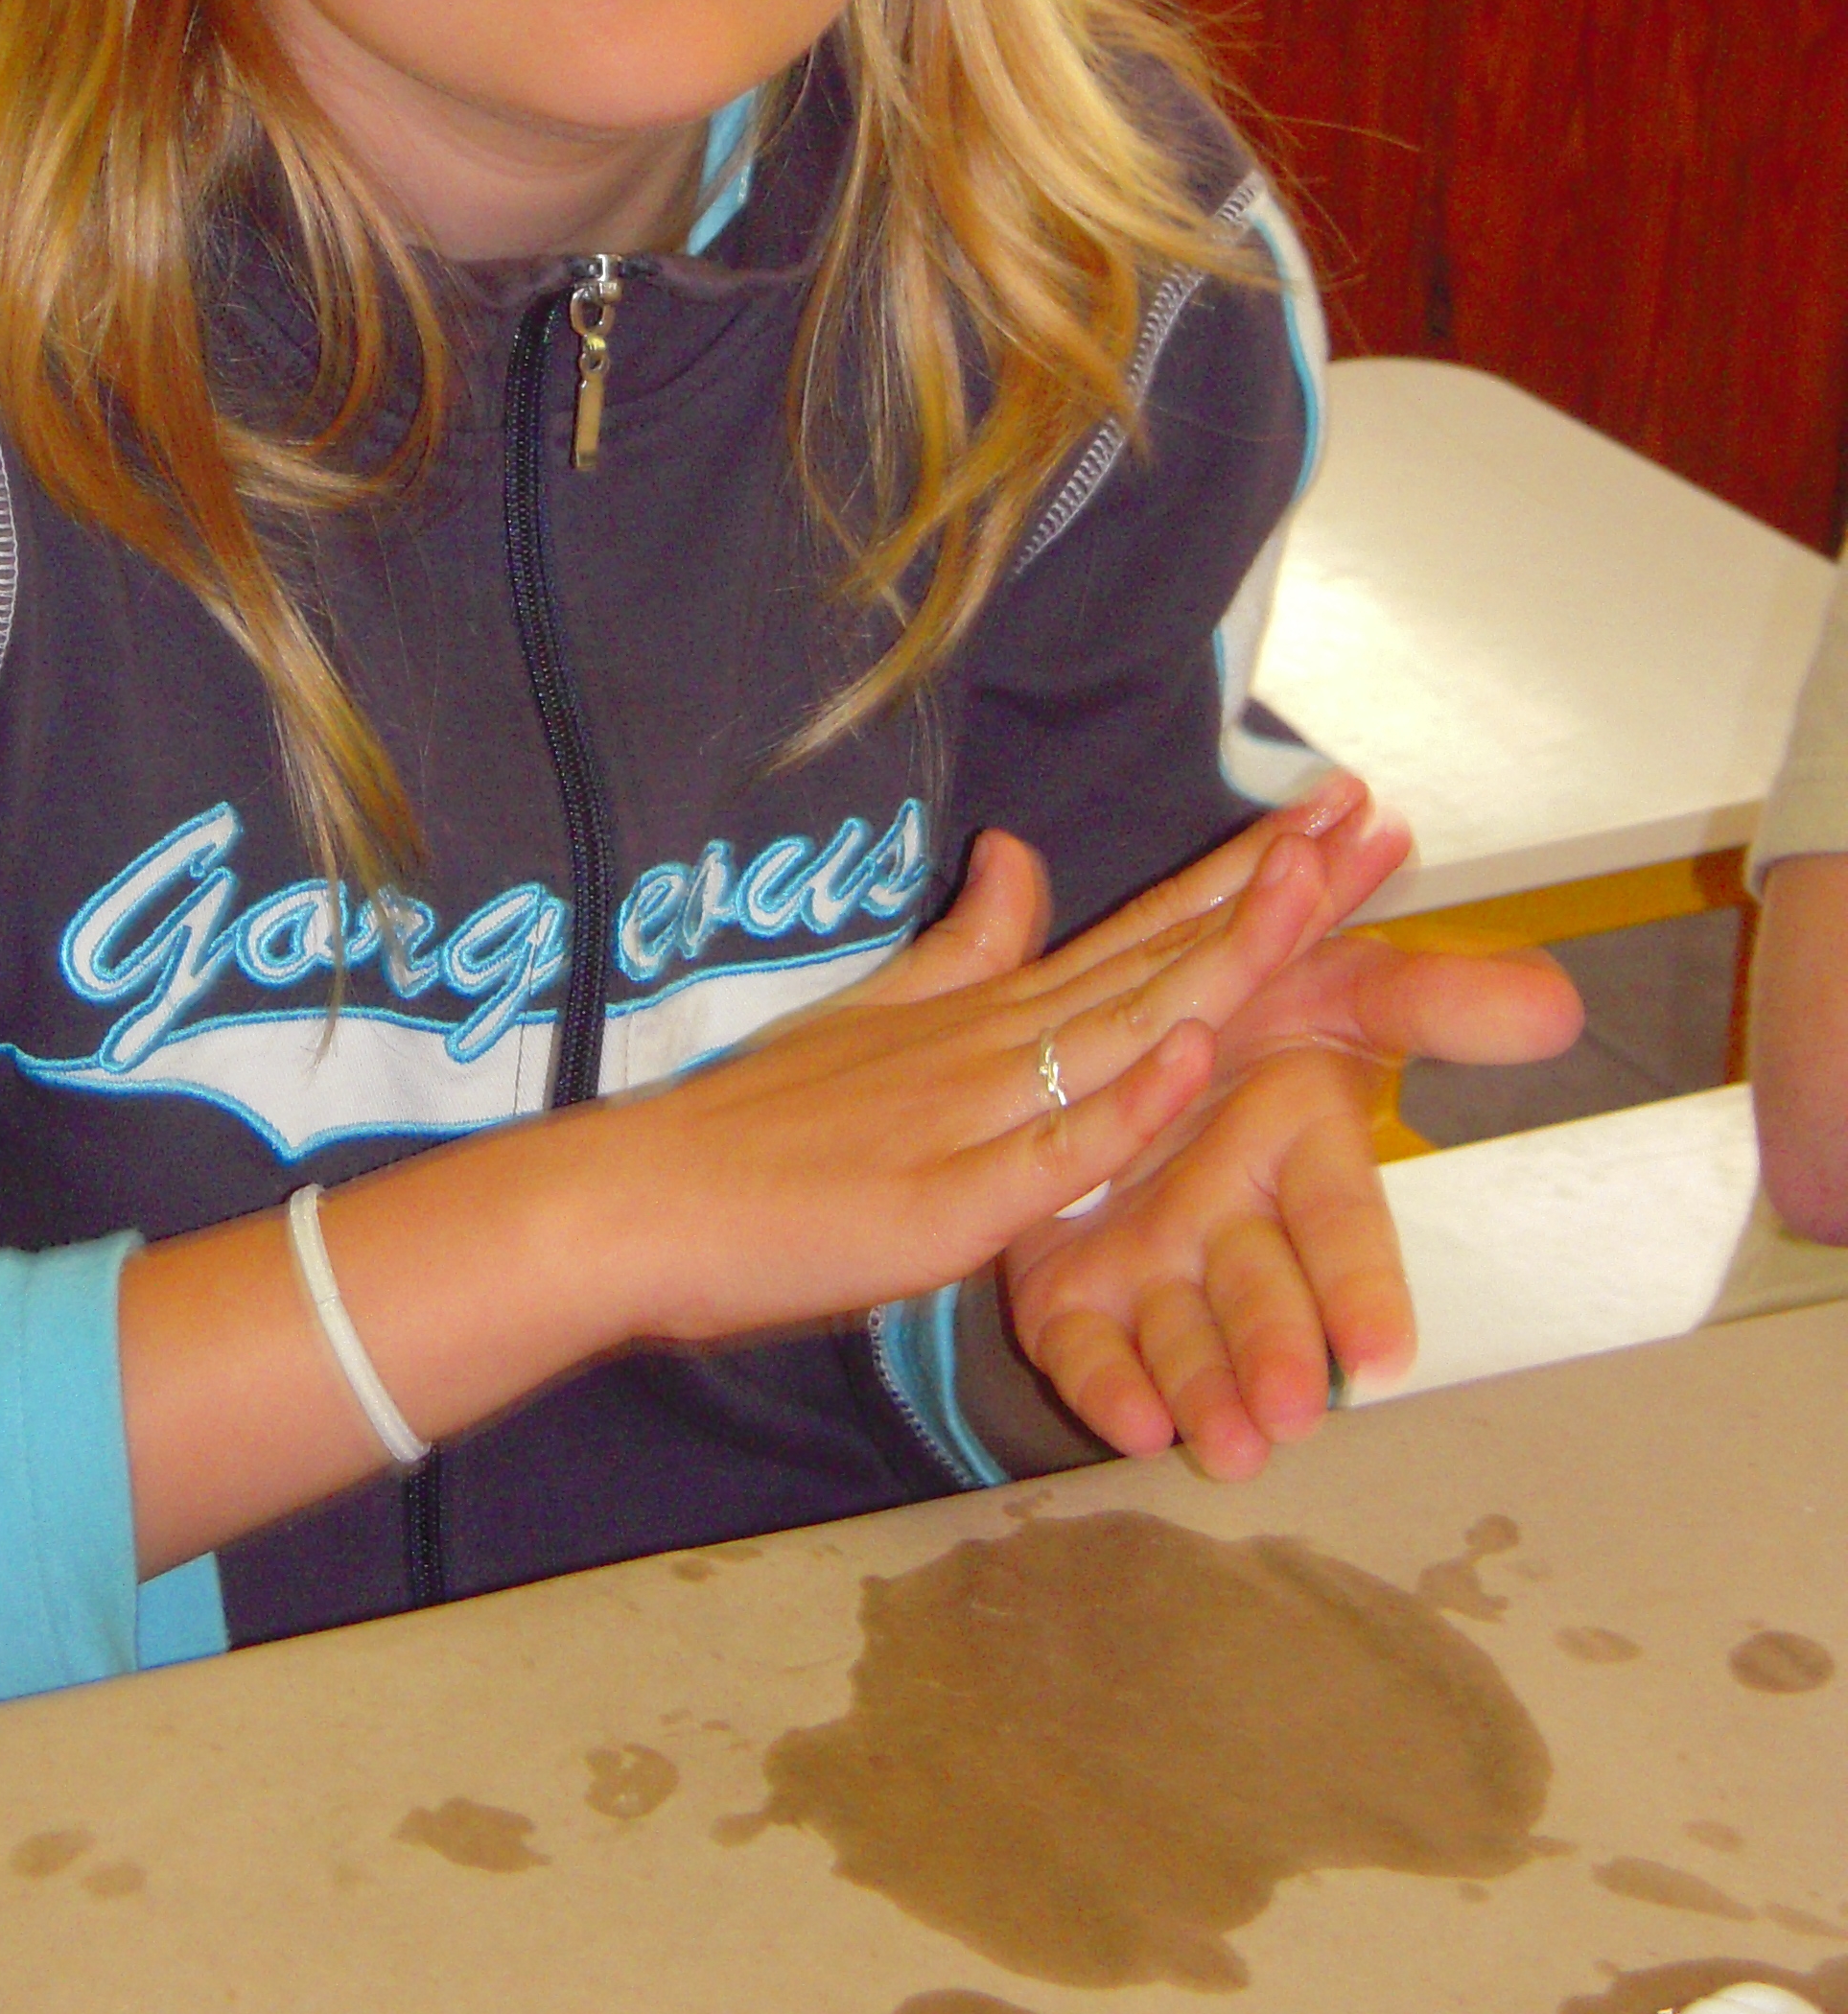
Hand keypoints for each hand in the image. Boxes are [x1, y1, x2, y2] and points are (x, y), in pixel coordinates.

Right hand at [584, 791, 1383, 1350]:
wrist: (639, 1198)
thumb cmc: (755, 1128)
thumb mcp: (876, 1017)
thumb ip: (964, 946)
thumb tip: (1020, 855)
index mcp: (988, 1008)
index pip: (1142, 926)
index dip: (1245, 871)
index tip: (1336, 812)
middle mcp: (996, 1042)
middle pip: (1158, 956)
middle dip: (1272, 890)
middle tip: (1373, 821)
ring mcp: (972, 1114)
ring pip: (1124, 1027)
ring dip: (1223, 960)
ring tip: (1313, 892)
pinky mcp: (945, 1201)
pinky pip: (1054, 1148)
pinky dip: (1126, 1101)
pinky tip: (1190, 1050)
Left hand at [1002, 833, 1583, 1476]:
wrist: (1115, 1020)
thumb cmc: (1243, 1006)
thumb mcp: (1336, 982)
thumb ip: (1433, 998)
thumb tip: (1556, 1004)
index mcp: (1297, 1152)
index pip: (1342, 1225)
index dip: (1362, 1287)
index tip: (1386, 1353)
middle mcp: (1231, 1221)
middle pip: (1262, 1296)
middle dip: (1281, 1355)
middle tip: (1295, 1411)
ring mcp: (1151, 1263)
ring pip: (1183, 1340)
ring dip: (1207, 1394)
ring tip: (1228, 1446)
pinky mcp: (1072, 1291)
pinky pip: (1084, 1347)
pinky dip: (1106, 1385)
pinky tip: (1127, 1423)